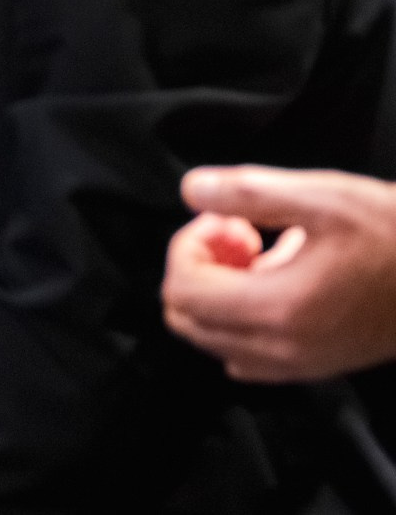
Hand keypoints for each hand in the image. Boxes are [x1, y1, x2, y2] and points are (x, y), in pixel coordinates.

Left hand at [163, 165, 395, 381]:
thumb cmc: (394, 234)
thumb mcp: (322, 196)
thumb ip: (247, 191)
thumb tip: (191, 190)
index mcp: (278, 308)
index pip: (182, 291)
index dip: (188, 246)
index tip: (224, 220)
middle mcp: (282, 349)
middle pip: (187, 319)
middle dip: (198, 268)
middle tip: (237, 233)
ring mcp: (298, 364)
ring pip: (212, 337)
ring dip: (218, 291)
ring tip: (260, 252)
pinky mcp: (314, 366)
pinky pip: (246, 353)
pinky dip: (241, 318)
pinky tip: (276, 281)